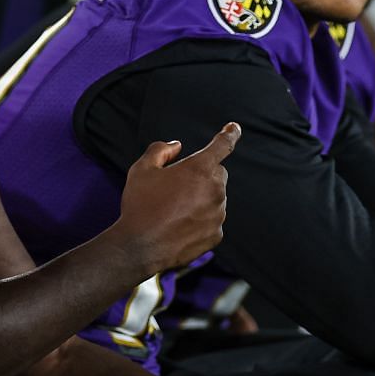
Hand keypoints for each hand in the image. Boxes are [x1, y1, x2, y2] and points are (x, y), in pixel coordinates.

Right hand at [112, 123, 241, 274]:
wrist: (139, 247)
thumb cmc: (140, 205)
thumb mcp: (142, 169)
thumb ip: (160, 150)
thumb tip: (176, 146)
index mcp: (199, 169)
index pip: (222, 146)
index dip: (230, 134)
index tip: (234, 128)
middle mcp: (215, 190)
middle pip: (217, 174)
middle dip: (203, 175)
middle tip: (177, 187)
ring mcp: (218, 214)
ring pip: (215, 199)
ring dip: (201, 199)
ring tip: (173, 211)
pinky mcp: (216, 234)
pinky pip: (212, 220)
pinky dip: (201, 220)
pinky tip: (179, 226)